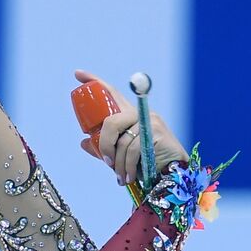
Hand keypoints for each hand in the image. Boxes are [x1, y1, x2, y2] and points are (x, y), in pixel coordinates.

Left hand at [73, 69, 187, 184]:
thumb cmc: (147, 163)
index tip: (78, 73)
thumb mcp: (121, 154)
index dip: (95, 82)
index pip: (112, 94)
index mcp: (129, 116)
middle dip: (105, 145)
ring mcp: (150, 120)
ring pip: (123, 140)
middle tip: (107, 163)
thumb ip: (104, 148)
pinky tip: (130, 176)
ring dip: (119, 164)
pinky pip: (134, 149)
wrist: (172, 174)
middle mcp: (140, 114)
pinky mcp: (157, 132)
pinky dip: (129, 166)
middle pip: (111, 121)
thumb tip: (83, 142)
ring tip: (121, 177)